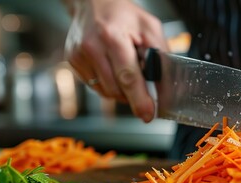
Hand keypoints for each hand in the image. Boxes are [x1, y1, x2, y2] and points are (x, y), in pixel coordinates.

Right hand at [64, 0, 167, 121]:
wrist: (93, 3)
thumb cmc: (124, 15)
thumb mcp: (150, 28)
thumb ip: (160, 56)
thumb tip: (167, 86)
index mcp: (112, 37)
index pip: (128, 76)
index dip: (139, 99)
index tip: (148, 114)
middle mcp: (91, 48)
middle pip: (116, 88)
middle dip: (134, 97)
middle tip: (146, 96)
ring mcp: (78, 56)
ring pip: (106, 92)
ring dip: (122, 91)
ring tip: (128, 72)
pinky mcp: (73, 63)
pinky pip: (96, 87)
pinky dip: (110, 85)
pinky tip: (114, 70)